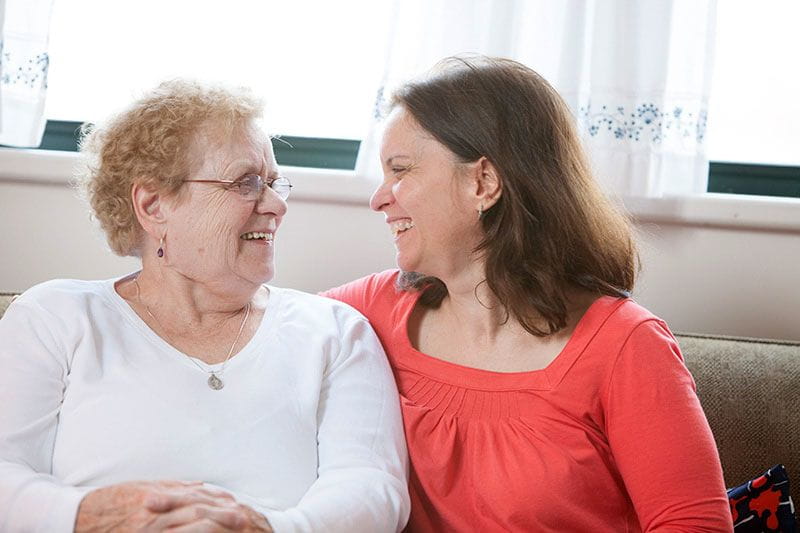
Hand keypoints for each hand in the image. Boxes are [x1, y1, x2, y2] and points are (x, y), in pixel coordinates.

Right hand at [75, 480, 255, 531]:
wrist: (76, 518)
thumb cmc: (110, 502)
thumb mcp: (141, 488)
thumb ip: (171, 487)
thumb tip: (200, 485)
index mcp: (156, 495)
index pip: (195, 498)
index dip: (219, 502)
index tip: (238, 506)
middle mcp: (154, 511)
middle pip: (196, 512)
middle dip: (222, 516)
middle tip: (244, 519)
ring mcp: (148, 528)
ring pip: (188, 527)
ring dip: (212, 528)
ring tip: (233, 529)